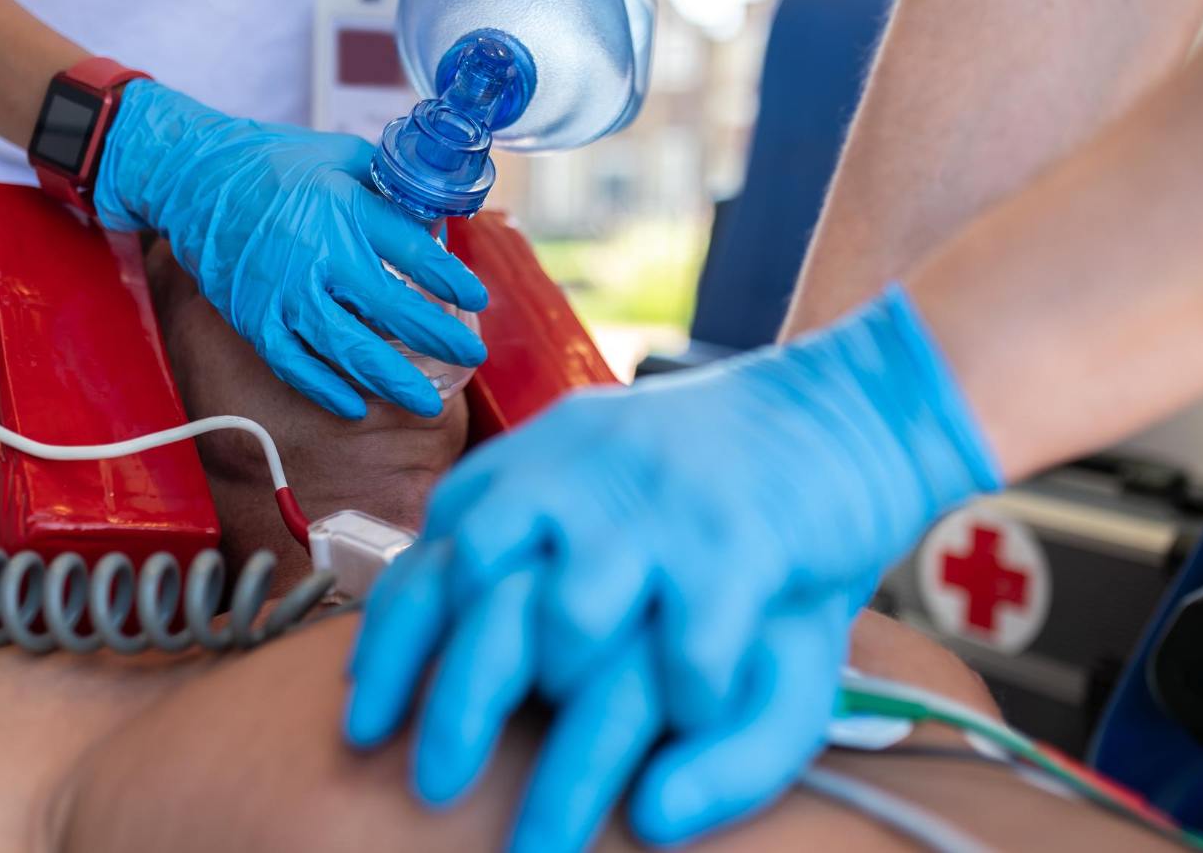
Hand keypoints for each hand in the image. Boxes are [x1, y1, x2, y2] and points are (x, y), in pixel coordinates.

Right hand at [93, 81, 487, 419]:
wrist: (194, 175)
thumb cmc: (277, 161)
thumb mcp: (342, 156)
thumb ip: (389, 186)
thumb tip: (437, 215)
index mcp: (345, 207)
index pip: (412, 249)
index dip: (449, 279)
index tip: (476, 298)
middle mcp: (318, 253)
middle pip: (390, 307)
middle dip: (437, 337)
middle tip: (470, 356)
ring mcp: (283, 291)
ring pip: (347, 347)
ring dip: (392, 379)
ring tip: (428, 402)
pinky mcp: (254, 316)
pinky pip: (294, 363)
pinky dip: (325, 389)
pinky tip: (356, 406)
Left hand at [344, 285, 1000, 851]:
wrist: (839, 409)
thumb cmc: (709, 492)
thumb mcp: (618, 516)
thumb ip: (542, 587)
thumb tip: (493, 677)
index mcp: (532, 472)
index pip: (431, 562)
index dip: (387, 653)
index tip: (363, 728)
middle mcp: (580, 483)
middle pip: (488, 607)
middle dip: (456, 714)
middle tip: (437, 792)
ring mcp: (657, 511)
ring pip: (573, 637)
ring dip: (570, 736)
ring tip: (568, 793)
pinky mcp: (739, 543)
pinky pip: (687, 657)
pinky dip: (687, 710)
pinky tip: (691, 727)